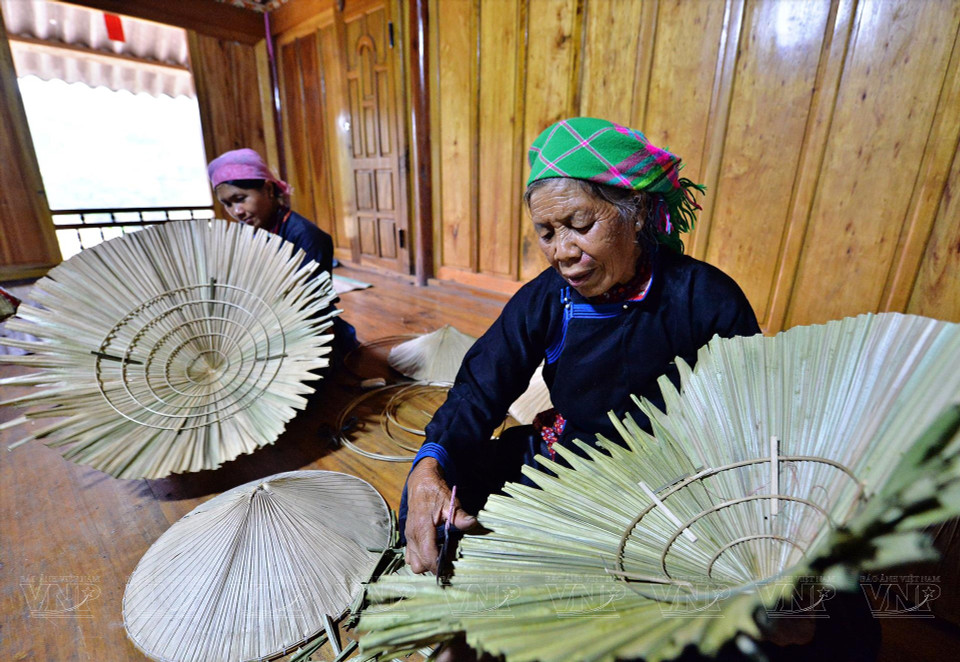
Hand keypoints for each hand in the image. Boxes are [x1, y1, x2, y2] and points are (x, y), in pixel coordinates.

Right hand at [404, 458, 476, 573]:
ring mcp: (408, 537)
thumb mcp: (450, 502)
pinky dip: (420, 557)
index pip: (427, 557)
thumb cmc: (435, 493)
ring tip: (440, 554)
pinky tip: (433, 549)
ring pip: (412, 562)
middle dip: (432, 567)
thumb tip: (472, 523)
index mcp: (422, 528)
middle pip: (418, 565)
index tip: (450, 570)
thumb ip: (460, 516)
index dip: (439, 567)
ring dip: (425, 563)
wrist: (420, 482)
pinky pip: (410, 555)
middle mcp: (412, 535)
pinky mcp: (408, 537)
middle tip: (447, 560)